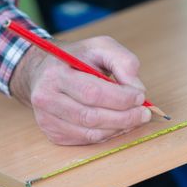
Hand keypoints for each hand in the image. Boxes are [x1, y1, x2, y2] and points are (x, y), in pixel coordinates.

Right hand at [11, 36, 150, 144]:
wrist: (43, 70)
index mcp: (55, 74)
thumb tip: (137, 88)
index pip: (92, 92)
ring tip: (134, 119)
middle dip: (124, 117)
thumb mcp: (100, 46)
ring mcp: (46, 119)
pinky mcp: (52, 133)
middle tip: (144, 114)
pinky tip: (117, 124)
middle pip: (91, 116)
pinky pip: (85, 140)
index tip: (140, 96)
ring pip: (90, 132)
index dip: (121, 98)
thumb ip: (123, 61)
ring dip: (118, 128)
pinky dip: (107, 134)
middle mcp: (45, 98)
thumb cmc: (76, 57)